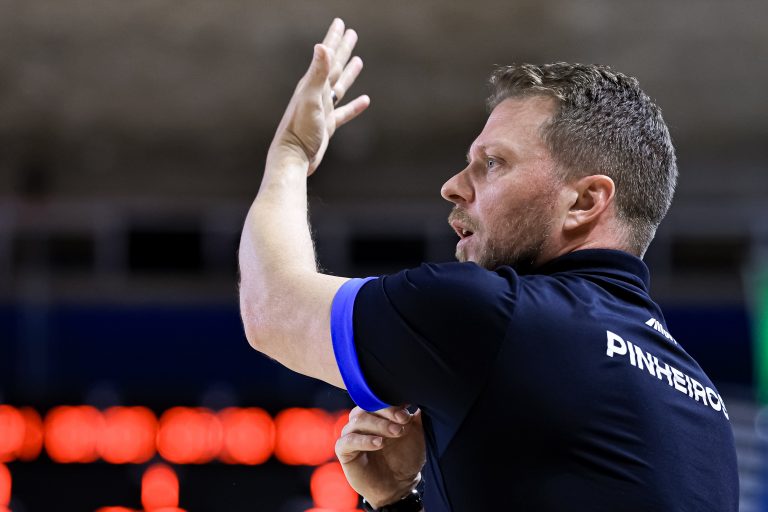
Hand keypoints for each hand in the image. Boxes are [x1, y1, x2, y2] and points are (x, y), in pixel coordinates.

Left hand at [269, 18, 369, 174]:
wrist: (294, 157)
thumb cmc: (299, 129)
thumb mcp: (310, 98)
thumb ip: (317, 73)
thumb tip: (322, 46)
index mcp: (312, 84)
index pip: (327, 56)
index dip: (334, 39)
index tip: (341, 23)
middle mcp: (317, 94)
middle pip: (334, 67)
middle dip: (342, 49)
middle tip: (352, 33)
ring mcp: (323, 109)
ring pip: (340, 86)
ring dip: (349, 73)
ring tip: (359, 61)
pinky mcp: (328, 125)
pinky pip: (345, 111)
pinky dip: (355, 105)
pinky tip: (365, 100)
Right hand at [335, 406, 425, 508]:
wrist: (398, 486)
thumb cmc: (405, 459)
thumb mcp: (415, 437)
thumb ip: (415, 419)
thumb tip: (418, 401)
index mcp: (377, 414)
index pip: (378, 399)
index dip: (392, 403)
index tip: (407, 411)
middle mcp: (361, 421)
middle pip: (366, 406)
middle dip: (386, 412)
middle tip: (403, 421)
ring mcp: (351, 434)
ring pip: (357, 420)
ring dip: (378, 424)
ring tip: (396, 432)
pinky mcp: (344, 451)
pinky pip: (347, 441)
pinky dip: (364, 440)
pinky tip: (379, 443)